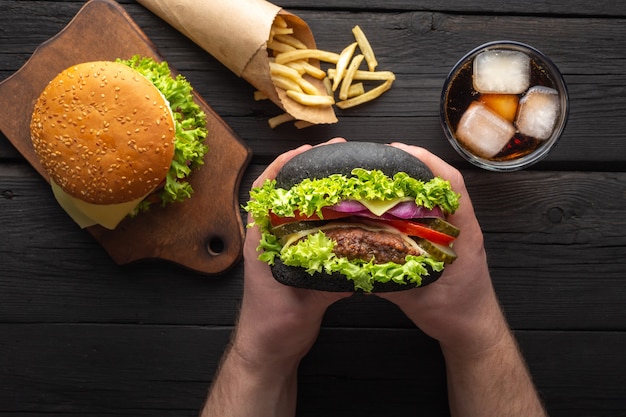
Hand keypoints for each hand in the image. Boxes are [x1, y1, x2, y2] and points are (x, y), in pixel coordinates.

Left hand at [233, 137, 351, 367]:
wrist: (267, 351)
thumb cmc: (273, 327)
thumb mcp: (303, 302)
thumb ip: (328, 282)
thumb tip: (361, 261)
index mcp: (261, 241)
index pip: (265, 192)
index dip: (283, 166)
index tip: (307, 151)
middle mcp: (268, 240)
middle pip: (283, 193)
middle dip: (306, 170)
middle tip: (336, 156)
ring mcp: (279, 249)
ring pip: (296, 209)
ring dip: (315, 190)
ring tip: (343, 177)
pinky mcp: (292, 260)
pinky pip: (308, 228)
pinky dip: (324, 215)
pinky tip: (346, 212)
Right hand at [377, 143, 506, 356]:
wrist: (474, 331)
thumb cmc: (455, 314)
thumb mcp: (418, 298)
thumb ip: (387, 280)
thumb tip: (352, 263)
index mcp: (463, 233)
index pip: (451, 183)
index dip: (426, 161)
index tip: (398, 150)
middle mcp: (460, 227)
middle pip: (441, 182)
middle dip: (413, 165)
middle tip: (379, 161)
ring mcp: (455, 233)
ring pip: (435, 196)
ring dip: (411, 182)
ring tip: (380, 178)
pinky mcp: (446, 242)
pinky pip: (429, 213)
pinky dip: (410, 203)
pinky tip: (388, 207)